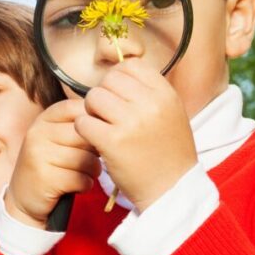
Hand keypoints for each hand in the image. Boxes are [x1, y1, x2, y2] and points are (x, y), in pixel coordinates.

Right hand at [6, 100, 101, 227]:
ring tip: (83, 174)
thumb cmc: (51, 164)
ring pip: (86, 159)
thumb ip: (80, 124)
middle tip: (91, 159)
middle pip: (86, 135)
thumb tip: (111, 117)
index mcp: (44, 119)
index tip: (96, 136)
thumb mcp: (58, 137)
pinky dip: (85, 185)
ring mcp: (39, 155)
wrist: (24, 197)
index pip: (78, 108)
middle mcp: (38, 133)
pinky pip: (81, 179)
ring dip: (93, 171)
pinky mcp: (44, 178)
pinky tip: (76, 185)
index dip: (95, 122)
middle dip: (95, 150)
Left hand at [74, 61, 197, 211]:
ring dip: (91, 112)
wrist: (171, 189)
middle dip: (103, 95)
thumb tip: (117, 71)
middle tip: (109, 116)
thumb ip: (148, 92)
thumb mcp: (170, 113)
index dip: (118, 78)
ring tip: (103, 127)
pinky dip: (84, 130)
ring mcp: (130, 122)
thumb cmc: (167, 151)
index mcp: (166, 94)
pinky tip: (96, 140)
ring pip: (92, 98)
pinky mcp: (111, 142)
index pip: (130, 65)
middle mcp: (150, 104)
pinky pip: (82, 122)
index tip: (119, 96)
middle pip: (108, 80)